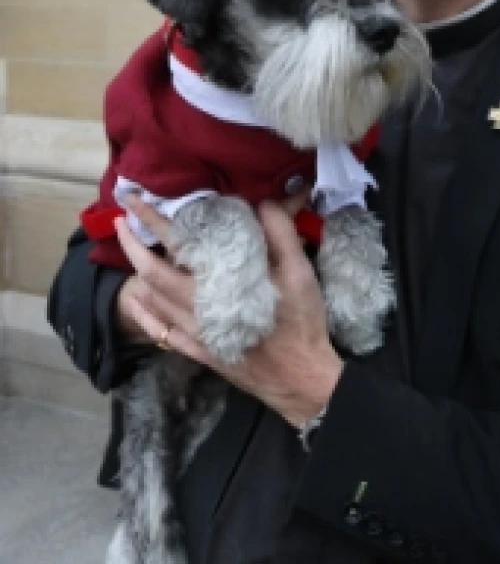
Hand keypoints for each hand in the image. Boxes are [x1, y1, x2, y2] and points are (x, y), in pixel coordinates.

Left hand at [114, 195, 343, 426]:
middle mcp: (198, 307)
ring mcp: (195, 332)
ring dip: (137, 273)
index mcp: (218, 283)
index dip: (151, 220)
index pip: (176, 244)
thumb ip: (280, 234)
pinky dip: (144, 315)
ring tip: (129, 252)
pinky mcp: (200, 351)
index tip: (133, 201)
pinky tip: (136, 302)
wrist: (300, 377)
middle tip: (120, 220)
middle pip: (151, 273)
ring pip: (153, 301)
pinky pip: (162, 332)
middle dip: (132, 244)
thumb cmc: (300, 323)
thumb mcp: (299, 273)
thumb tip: (263, 202)